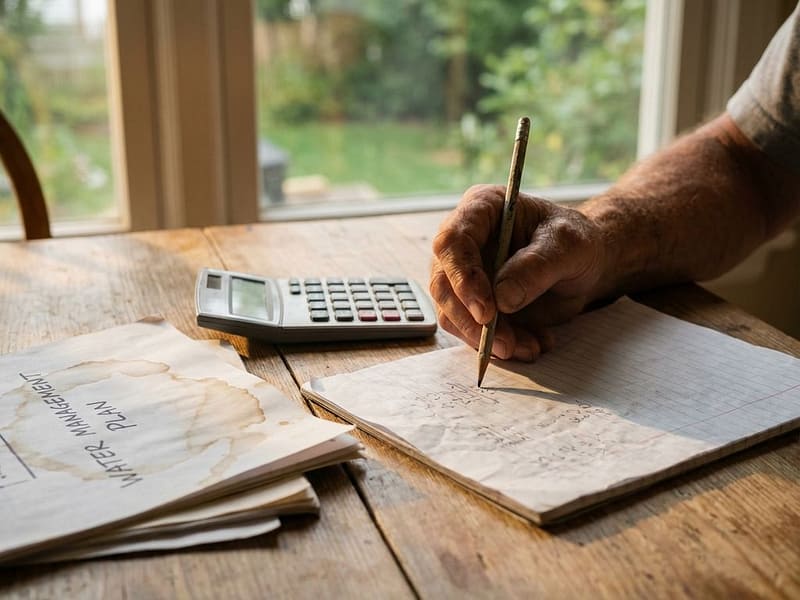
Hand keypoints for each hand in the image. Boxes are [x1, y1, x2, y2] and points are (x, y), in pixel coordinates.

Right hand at [429, 184, 606, 360]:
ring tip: (529, 347)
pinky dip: (496, 346)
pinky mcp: (472, 303)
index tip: (486, 311)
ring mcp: (464, 274)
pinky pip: (470, 331)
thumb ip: (537, 266)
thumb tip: (502, 298)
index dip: (462, 277)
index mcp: (481, 209)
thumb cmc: (574, 242)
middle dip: (471, 320)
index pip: (452, 241)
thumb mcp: (569, 246)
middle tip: (505, 344)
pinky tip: (531, 344)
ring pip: (452, 313)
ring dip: (487, 339)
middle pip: (442, 283)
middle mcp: (464, 242)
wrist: (584, 266)